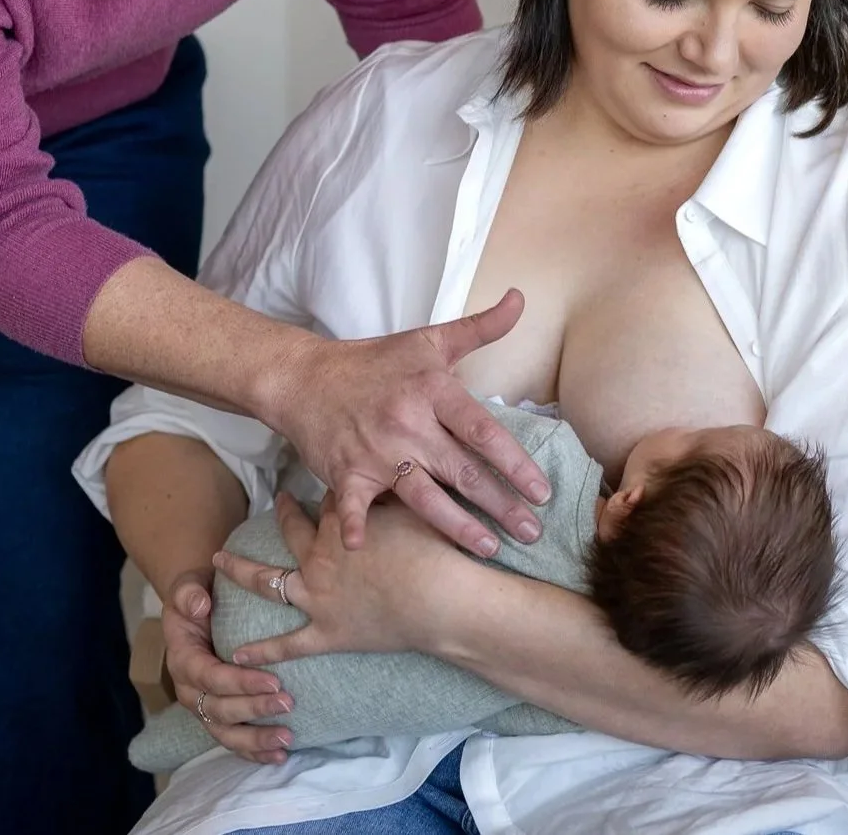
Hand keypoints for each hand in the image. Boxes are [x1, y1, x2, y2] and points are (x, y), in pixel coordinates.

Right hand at [158, 567, 296, 764]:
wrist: (196, 606)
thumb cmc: (197, 594)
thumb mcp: (188, 585)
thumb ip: (188, 592)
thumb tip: (199, 605)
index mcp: (182, 659)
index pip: (209, 677)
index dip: (239, 682)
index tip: (274, 679)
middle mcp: (189, 689)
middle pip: (219, 709)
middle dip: (254, 709)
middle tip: (289, 703)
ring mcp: (202, 706)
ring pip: (225, 732)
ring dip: (255, 739)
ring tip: (286, 740)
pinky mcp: (217, 715)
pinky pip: (232, 739)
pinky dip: (253, 752)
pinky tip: (278, 757)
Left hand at [215, 492, 475, 667]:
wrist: (439, 600)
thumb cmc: (432, 552)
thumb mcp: (413, 511)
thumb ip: (392, 497)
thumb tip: (390, 476)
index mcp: (338, 528)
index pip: (329, 503)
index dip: (333, 496)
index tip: (335, 487)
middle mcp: (319, 560)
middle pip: (291, 531)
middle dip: (283, 513)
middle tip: (276, 501)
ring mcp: (317, 599)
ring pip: (267, 583)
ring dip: (240, 571)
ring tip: (219, 562)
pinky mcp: (326, 634)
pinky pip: (286, 645)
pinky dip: (261, 651)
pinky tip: (237, 655)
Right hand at [259, 289, 551, 554]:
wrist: (305, 377)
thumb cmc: (374, 362)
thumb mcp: (428, 340)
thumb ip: (480, 326)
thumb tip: (519, 299)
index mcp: (432, 391)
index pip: (482, 431)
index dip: (515, 462)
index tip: (541, 491)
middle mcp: (407, 423)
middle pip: (462, 471)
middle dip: (501, 505)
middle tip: (532, 532)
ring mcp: (375, 451)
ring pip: (423, 497)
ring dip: (457, 527)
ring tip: (489, 548)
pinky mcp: (345, 473)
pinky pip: (352, 505)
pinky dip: (353, 525)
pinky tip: (360, 548)